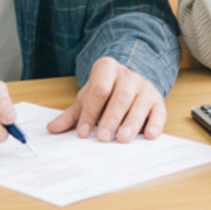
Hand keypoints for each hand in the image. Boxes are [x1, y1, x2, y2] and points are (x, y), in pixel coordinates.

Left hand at [47, 57, 165, 142]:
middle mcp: (128, 75)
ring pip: (139, 104)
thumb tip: (52, 128)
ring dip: (131, 123)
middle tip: (103, 137)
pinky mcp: (157, 100)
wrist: (130, 78)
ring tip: (122, 139)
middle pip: (120, 96)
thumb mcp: (88, 98)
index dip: (91, 110)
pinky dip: (155, 124)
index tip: (83, 131)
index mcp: (107, 69)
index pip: (99, 89)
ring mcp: (145, 87)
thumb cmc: (106, 90)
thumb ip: (72, 114)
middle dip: (111, 118)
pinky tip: (149, 136)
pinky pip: (158, 111)